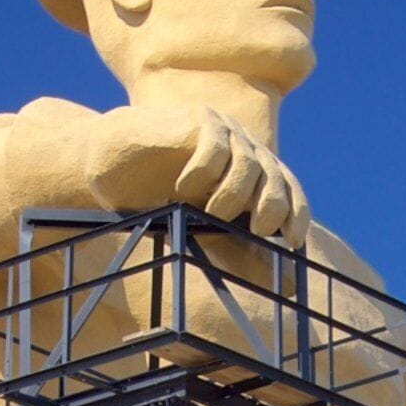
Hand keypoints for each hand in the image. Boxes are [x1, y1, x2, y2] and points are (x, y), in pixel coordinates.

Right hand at [75, 104, 309, 242]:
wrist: (109, 161)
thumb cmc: (156, 196)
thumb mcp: (200, 227)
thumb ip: (237, 247)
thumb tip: (284, 286)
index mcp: (254, 171)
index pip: (289, 190)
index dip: (296, 215)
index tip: (292, 243)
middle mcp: (245, 147)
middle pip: (276, 177)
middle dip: (272, 208)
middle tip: (258, 230)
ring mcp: (224, 130)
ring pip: (248, 164)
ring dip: (232, 196)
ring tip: (208, 212)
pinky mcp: (199, 119)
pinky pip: (214, 147)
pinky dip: (203, 173)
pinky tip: (181, 187)